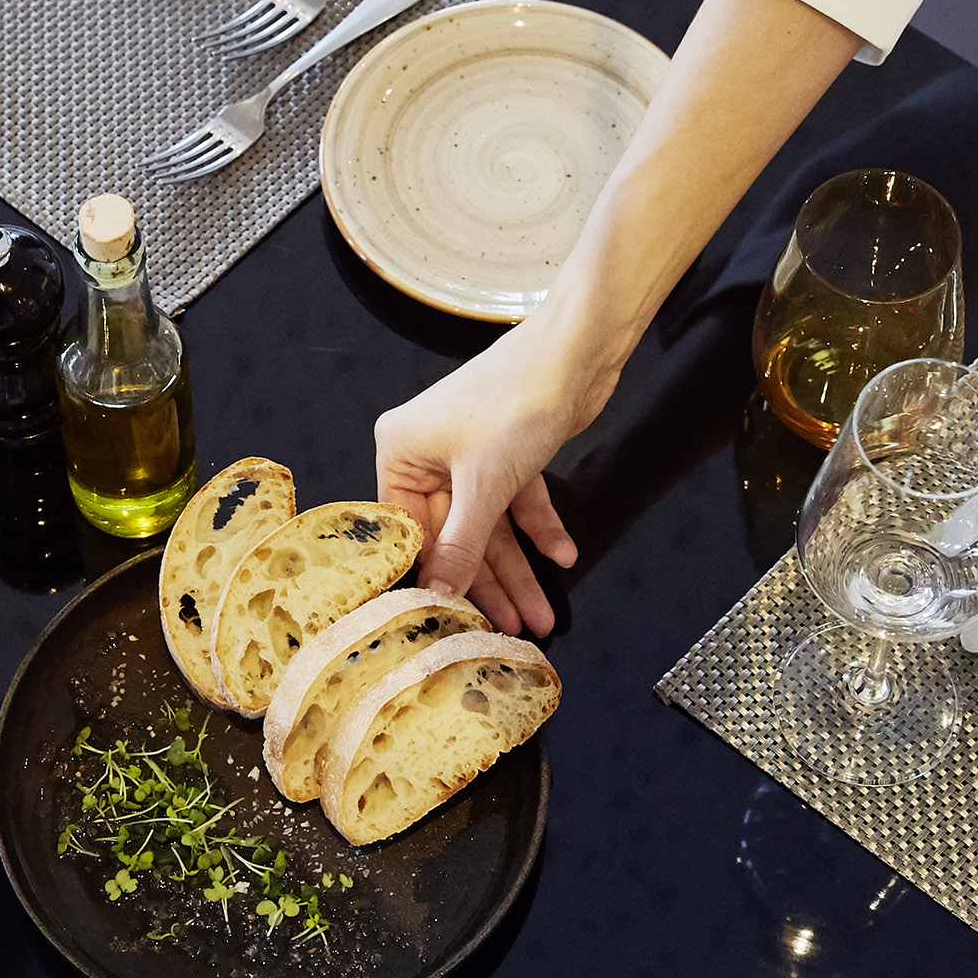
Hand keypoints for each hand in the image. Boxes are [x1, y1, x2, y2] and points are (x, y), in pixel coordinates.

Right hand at [374, 322, 608, 636]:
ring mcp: (470, 452)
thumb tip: (436, 595)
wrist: (576, 351)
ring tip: (542, 613)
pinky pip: (517, 502)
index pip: (410, 530)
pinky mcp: (509, 451)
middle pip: (456, 533)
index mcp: (401, 451)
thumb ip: (461, 545)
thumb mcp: (484, 485)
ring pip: (490, 524)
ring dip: (519, 568)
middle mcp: (429, 452)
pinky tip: (562, 556)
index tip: (456, 621)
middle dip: (490, 582)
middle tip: (514, 626)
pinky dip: (539, 527)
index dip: (435, 576)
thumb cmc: (516, 401)